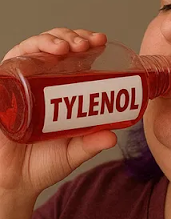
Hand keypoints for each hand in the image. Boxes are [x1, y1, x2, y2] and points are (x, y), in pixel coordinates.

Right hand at [0, 28, 117, 196]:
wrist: (15, 181)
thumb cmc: (44, 163)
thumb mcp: (74, 151)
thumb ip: (92, 143)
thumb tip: (113, 137)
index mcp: (61, 89)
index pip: (75, 56)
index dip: (87, 43)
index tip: (101, 41)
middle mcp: (41, 80)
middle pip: (56, 45)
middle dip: (72, 37)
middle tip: (86, 44)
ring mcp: (21, 82)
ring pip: (34, 47)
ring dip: (51, 40)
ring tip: (67, 47)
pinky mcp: (4, 88)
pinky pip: (11, 62)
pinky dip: (25, 51)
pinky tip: (40, 53)